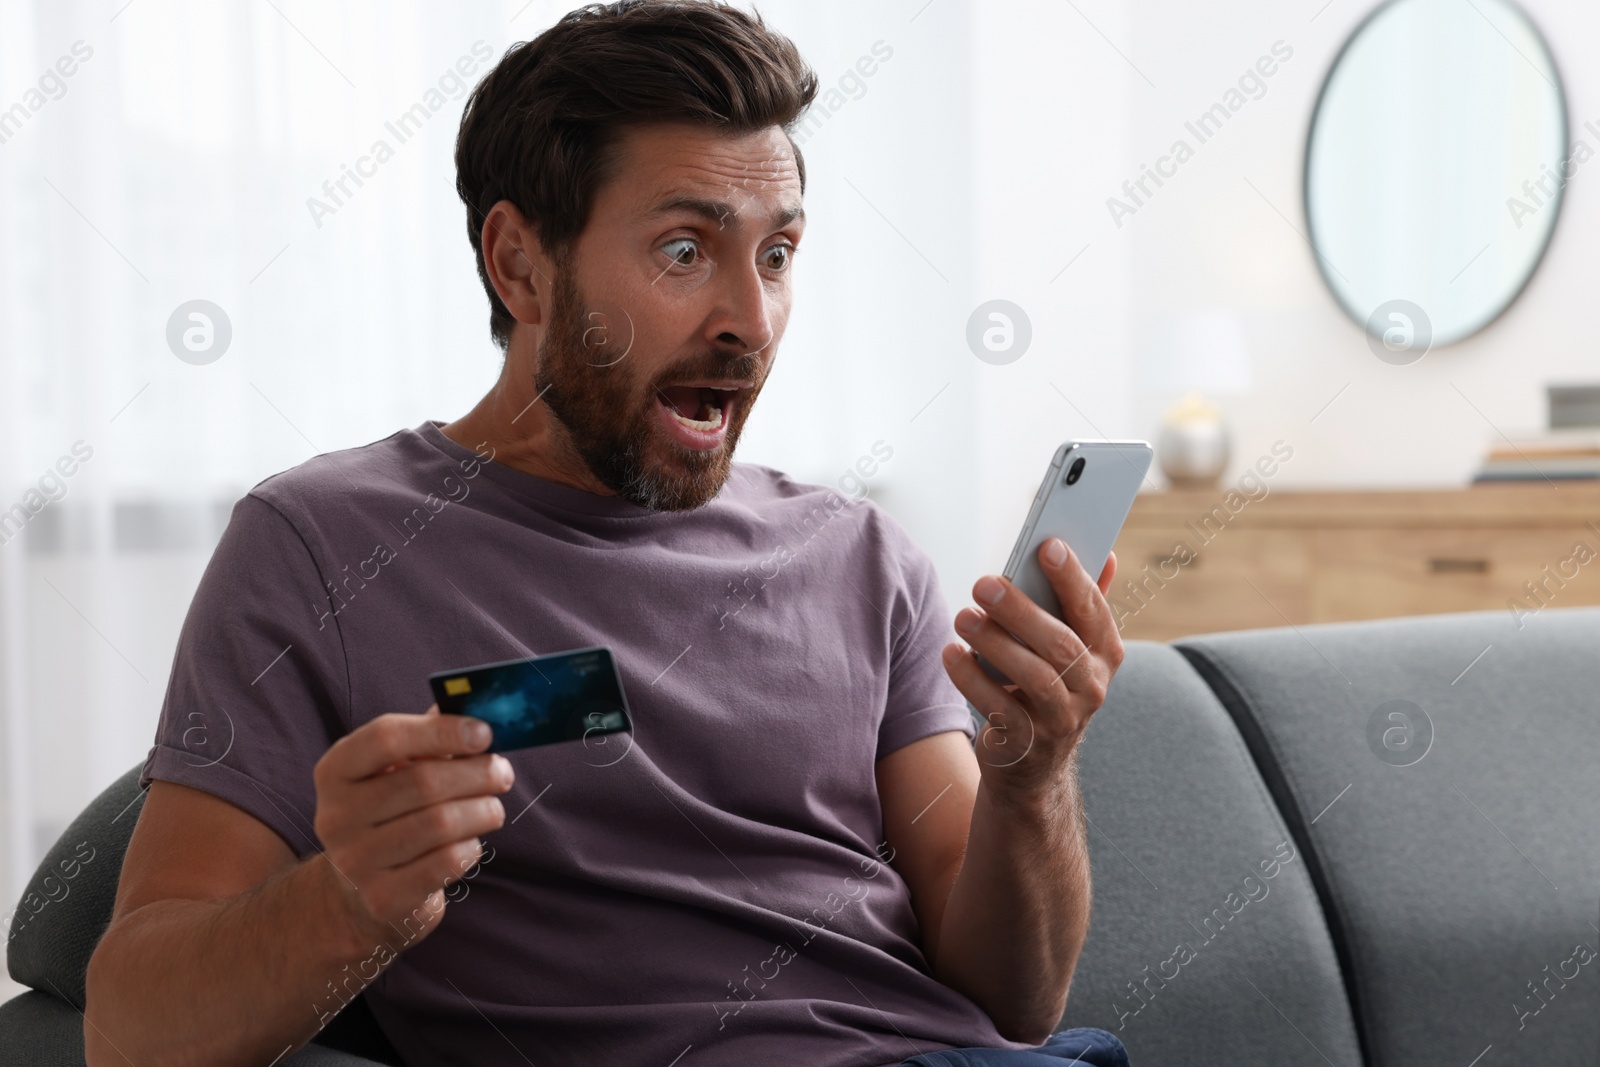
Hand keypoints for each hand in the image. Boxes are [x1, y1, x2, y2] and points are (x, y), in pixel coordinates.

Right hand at [312, 704, 515, 950]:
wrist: (360, 892)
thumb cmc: (392, 813)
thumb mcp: (398, 770)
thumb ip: (431, 736)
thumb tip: (481, 708)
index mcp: (336, 770)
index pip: (386, 737)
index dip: (442, 731)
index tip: (485, 732)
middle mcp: (335, 815)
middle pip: (423, 781)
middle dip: (477, 773)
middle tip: (502, 773)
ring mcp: (354, 861)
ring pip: (441, 823)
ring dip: (482, 811)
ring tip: (492, 809)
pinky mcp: (382, 899)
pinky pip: (446, 863)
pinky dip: (471, 848)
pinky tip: (470, 843)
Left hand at [940, 540, 1122, 793]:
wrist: (1032, 763)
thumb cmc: (1047, 684)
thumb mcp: (1070, 647)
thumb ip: (1083, 602)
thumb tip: (1108, 553)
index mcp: (1105, 653)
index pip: (1093, 609)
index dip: (1072, 576)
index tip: (1047, 545)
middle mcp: (1091, 687)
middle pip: (1059, 644)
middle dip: (1020, 610)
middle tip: (983, 584)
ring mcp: (1062, 719)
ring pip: (1033, 677)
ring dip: (994, 643)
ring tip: (963, 617)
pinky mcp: (1028, 744)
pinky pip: (1000, 708)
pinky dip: (972, 679)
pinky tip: (951, 653)